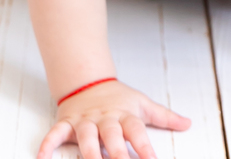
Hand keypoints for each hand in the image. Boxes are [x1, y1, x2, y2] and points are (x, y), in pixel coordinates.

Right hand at [37, 80, 189, 158]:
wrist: (87, 79)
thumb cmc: (118, 97)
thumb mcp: (142, 104)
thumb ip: (164, 117)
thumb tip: (188, 123)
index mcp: (125, 115)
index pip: (137, 131)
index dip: (145, 148)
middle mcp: (104, 118)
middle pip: (111, 136)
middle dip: (117, 154)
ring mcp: (84, 121)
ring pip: (85, 137)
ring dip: (88, 153)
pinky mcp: (66, 123)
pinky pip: (55, 134)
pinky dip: (47, 144)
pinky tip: (42, 157)